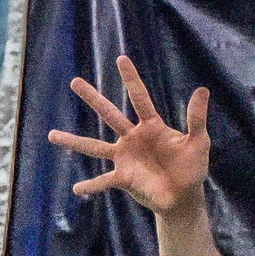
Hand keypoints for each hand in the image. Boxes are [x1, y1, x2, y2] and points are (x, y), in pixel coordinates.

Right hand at [48, 56, 209, 215]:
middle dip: (93, 98)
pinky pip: (103, 181)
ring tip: (51, 134)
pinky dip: (91, 185)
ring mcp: (125, 158)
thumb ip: (196, 119)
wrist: (184, 197)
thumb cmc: (192, 168)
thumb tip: (202, 90)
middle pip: (109, 114)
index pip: (140, 98)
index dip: (131, 79)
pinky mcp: (123, 178)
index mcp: (151, 126)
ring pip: (95, 146)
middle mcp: (132, 138)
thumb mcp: (198, 142)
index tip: (120, 58)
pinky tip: (76, 188)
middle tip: (75, 81)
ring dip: (73, 141)